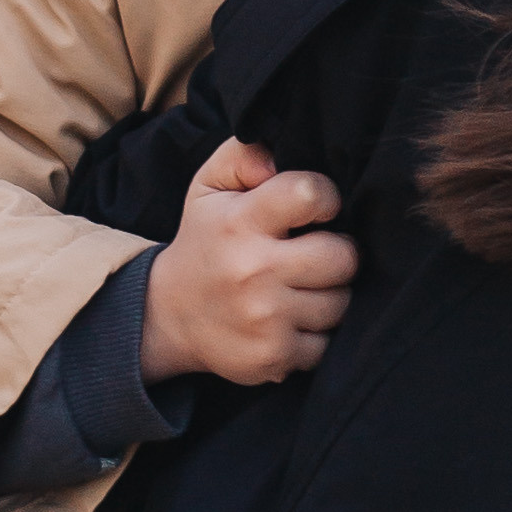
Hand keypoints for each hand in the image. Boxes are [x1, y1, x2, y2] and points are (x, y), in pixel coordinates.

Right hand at [139, 138, 356, 385]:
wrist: (168, 315)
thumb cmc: (205, 240)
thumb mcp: (209, 187)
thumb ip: (243, 154)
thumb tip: (277, 159)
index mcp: (239, 222)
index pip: (310, 195)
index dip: (325, 197)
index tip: (316, 209)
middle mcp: (252, 271)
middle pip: (343, 257)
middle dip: (337, 252)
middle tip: (316, 253)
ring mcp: (264, 319)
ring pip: (341, 302)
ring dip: (329, 293)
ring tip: (302, 286)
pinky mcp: (273, 356)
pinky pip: (327, 343)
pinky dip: (316, 333)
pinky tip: (292, 320)